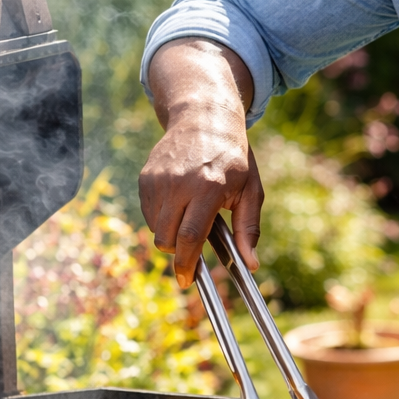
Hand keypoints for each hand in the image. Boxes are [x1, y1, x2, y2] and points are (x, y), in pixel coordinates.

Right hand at [138, 38, 260, 286]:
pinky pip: (148, 213)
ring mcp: (158, 180)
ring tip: (190, 218)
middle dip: (177, 254)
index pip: (190, 236)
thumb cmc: (233, 157)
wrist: (204, 118)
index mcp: (207, 188)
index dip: (187, 263)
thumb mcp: (251, 189)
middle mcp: (178, 184)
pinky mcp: (145, 177)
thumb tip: (252, 264)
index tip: (187, 280)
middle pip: (166, 238)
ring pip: (155, 228)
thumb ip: (249, 227)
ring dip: (170, 235)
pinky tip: (179, 205)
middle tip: (192, 254)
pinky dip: (161, 219)